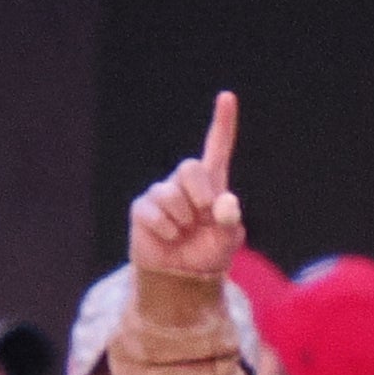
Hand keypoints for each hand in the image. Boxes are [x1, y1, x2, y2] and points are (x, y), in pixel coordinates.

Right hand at [129, 92, 246, 279]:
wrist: (182, 278)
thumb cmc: (207, 255)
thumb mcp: (227, 242)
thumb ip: (231, 222)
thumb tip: (225, 203)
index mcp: (211, 185)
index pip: (216, 148)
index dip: (222, 123)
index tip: (228, 97)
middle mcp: (184, 184)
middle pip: (190, 167)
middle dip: (201, 193)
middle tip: (205, 215)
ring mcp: (161, 194)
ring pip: (171, 194)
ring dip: (184, 219)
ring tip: (184, 233)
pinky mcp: (142, 209)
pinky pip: (154, 213)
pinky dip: (168, 231)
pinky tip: (170, 238)